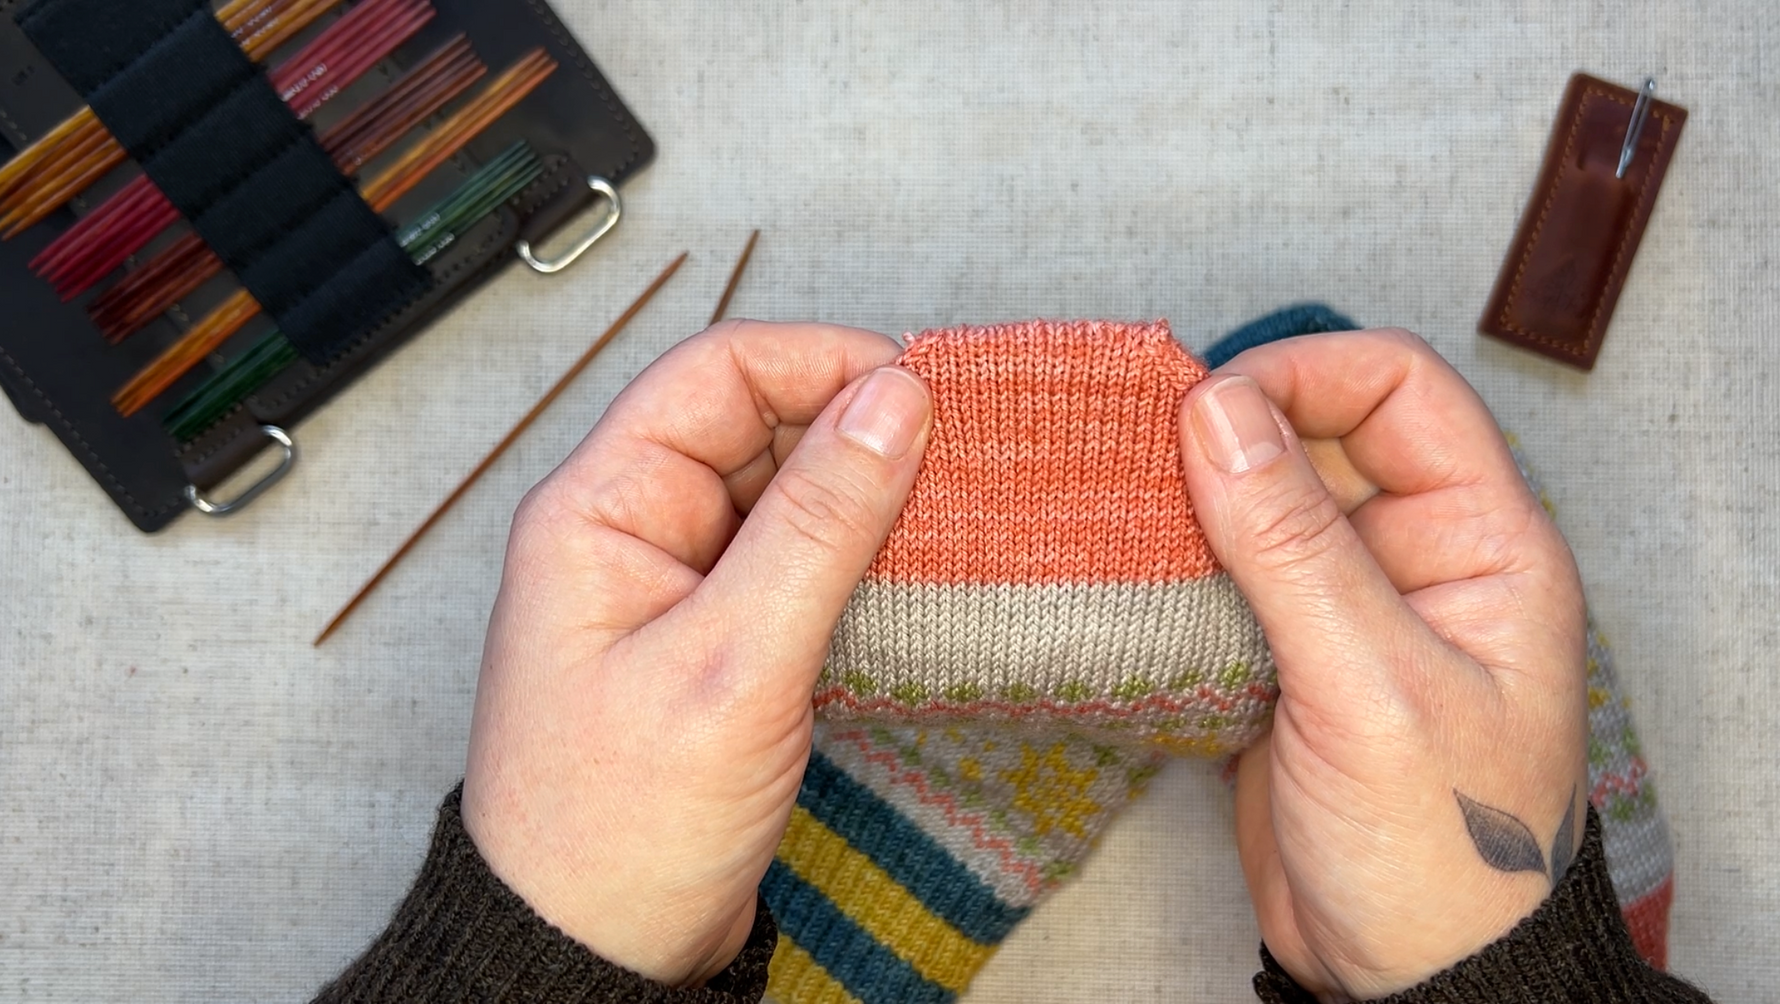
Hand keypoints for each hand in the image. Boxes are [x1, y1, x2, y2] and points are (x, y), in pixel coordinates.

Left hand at [461, 321, 932, 984]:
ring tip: (944, 512)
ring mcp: (674, 585)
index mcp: (598, 508)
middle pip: (753, 424)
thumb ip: (818, 524)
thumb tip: (894, 401)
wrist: (591, 956)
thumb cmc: (619, 827)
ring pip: (779, 492)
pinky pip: (788, 560)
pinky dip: (848, 556)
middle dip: (852, 426)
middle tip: (953, 456)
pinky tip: (905, 572)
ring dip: (858, 493)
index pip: (716, 374)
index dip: (821, 360)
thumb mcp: (733, 664)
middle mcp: (632, 529)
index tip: (920, 388)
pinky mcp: (713, 638)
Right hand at [1178, 329, 1588, 999]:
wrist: (1406, 976)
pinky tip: (1127, 571)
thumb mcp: (1371, 687)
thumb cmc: (1441, 849)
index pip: (1399, 391)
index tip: (1207, 400)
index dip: (1304, 373)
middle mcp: (1416, 558)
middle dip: (1231, 430)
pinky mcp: (1284, 657)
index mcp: (1484, 544)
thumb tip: (1218, 410)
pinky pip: (1227, 574)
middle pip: (1319, 434)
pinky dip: (1175, 563)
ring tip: (1119, 504)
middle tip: (1138, 450)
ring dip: (1193, 497)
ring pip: (1263, 500)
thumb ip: (1294, 545)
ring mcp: (1345, 608)